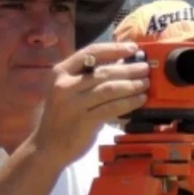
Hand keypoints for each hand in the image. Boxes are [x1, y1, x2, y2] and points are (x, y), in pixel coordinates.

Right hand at [31, 42, 149, 166]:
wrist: (47, 146)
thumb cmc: (63, 116)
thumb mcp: (70, 91)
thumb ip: (91, 77)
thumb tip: (121, 62)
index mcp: (61, 72)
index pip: (90, 53)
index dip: (114, 48)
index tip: (133, 48)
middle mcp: (65, 85)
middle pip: (103, 72)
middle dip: (128, 69)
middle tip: (145, 68)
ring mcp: (74, 104)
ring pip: (109, 89)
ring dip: (131, 85)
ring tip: (146, 83)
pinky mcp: (84, 120)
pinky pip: (112, 108)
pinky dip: (129, 102)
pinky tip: (140, 100)